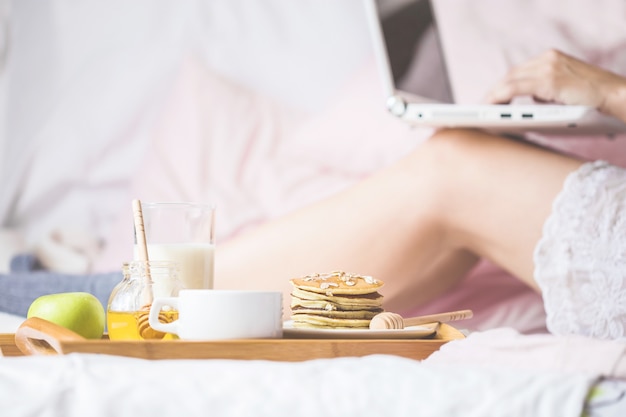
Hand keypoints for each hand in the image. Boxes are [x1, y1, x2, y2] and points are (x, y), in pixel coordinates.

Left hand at [486, 49, 625, 121]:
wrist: (616, 96)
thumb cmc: (592, 98)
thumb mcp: (564, 88)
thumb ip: (547, 89)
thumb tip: (528, 99)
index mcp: (551, 57)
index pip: (519, 71)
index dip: (502, 84)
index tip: (491, 95)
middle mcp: (547, 58)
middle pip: (511, 74)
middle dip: (494, 90)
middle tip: (482, 106)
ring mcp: (548, 67)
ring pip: (509, 80)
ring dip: (493, 95)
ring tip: (483, 110)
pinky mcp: (549, 80)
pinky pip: (514, 88)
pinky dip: (499, 97)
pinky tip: (491, 107)